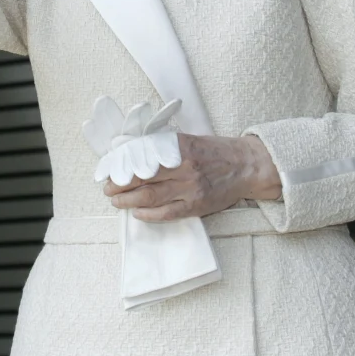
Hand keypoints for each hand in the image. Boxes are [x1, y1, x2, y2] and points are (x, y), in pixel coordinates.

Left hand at [105, 133, 281, 221]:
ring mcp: (191, 188)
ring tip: (116, 202)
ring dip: (129, 201)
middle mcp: (183, 167)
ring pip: (151, 197)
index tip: (108, 171)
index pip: (141, 158)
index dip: (121, 167)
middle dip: (120, 186)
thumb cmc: (214, 151)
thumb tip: (131, 152)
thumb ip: (161, 146)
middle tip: (107, 189)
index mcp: (177, 148)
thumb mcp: (186, 140)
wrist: (246, 166)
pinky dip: (150, 215)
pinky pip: (168, 213)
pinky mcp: (197, 205)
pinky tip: (137, 213)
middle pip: (142, 179)